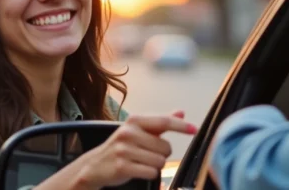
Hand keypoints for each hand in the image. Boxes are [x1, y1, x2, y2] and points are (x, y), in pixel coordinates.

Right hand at [73, 111, 196, 188]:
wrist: (94, 165)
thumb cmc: (121, 147)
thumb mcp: (138, 130)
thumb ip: (160, 122)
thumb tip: (181, 112)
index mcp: (134, 121)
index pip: (163, 121)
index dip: (181, 126)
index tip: (194, 129)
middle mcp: (128, 132)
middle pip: (166, 147)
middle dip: (161, 154)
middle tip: (147, 153)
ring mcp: (124, 150)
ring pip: (160, 161)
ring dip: (155, 165)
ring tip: (140, 162)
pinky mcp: (122, 167)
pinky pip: (151, 172)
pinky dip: (149, 174)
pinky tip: (137, 170)